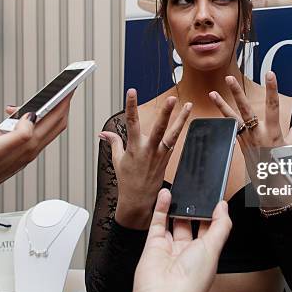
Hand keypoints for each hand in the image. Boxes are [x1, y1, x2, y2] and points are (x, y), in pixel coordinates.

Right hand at [0, 93, 72, 201]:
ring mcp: (19, 153)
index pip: (55, 120)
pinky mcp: (9, 154)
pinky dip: (8, 126)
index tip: (70, 87)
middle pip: (52, 124)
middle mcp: (28, 151)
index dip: (64, 101)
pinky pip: (16, 135)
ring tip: (13, 108)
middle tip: (56, 91)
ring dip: (29, 114)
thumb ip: (17, 134)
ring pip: (35, 128)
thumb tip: (32, 117)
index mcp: (28, 147)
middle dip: (56, 105)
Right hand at [99, 89, 191, 228]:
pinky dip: (179, 130)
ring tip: (188, 106)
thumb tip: (102, 133)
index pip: (131, 122)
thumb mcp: (117, 160)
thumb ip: (113, 142)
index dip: (131, 105)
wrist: (139, 200)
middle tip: (171, 99)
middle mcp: (149, 150)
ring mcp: (160, 154)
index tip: (132, 91)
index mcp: (134, 147)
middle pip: (159, 128)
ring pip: (173, 134)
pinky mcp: (167, 159)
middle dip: (165, 113)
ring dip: (181, 120)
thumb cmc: (127, 181)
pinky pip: (174, 142)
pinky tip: (185, 119)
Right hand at [131, 189, 231, 291]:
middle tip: (196, 191)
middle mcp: (187, 251)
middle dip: (193, 208)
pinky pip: (158, 222)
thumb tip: (224, 206)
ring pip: (173, 221)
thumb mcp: (214, 248)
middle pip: (191, 223)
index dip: (212, 213)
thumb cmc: (192, 282)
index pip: (210, 229)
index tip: (213, 197)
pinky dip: (161, 207)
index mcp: (206, 254)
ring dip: (177, 205)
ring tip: (182, 188)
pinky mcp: (153, 244)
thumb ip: (221, 225)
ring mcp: (169, 247)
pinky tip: (166, 194)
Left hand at [209, 72, 291, 200]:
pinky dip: (225, 120)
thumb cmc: (283, 166)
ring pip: (232, 118)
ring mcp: (247, 139)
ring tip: (212, 93)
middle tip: (229, 79)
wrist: (271, 185)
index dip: (272, 89)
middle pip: (245, 109)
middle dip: (237, 93)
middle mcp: (258, 133)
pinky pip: (232, 129)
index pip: (273, 106)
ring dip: (222, 105)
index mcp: (273, 132)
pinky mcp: (241, 144)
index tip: (270, 74)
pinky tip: (217, 111)